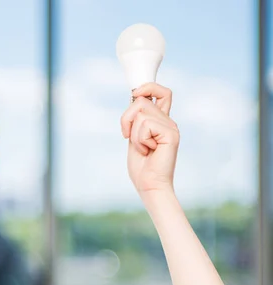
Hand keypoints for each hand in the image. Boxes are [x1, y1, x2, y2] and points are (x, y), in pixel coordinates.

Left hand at [120, 83, 179, 197]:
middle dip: (127, 119)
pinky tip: (148, 151)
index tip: (135, 93)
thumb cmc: (141, 166)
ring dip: (134, 134)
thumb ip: (135, 119)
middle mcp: (168, 121)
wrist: (149, 185)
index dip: (149, 86)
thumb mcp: (133, 137)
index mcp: (160, 121)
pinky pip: (145, 125)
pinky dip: (139, 139)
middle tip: (129, 137)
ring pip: (141, 113)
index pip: (161, 93)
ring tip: (143, 148)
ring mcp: (171, 127)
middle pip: (141, 101)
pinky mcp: (171, 133)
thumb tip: (134, 97)